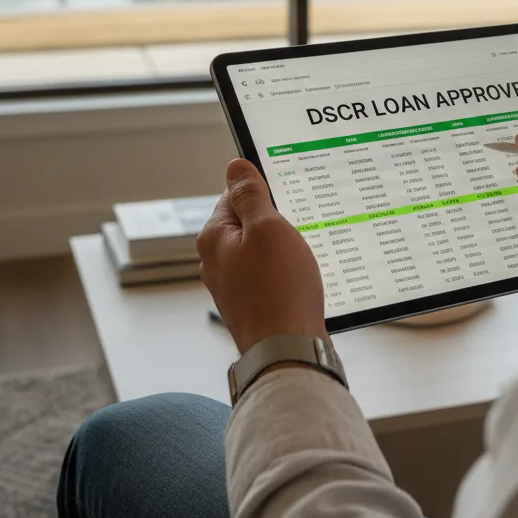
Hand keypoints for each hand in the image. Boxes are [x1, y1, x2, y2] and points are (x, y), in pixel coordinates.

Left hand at [197, 159, 325, 353]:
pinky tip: (302, 277)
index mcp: (214, 237)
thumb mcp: (268, 228)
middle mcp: (216, 261)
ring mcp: (232, 285)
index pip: (234, 194)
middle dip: (274, 220)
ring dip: (282, 247)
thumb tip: (234, 166)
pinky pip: (267, 274)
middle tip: (300, 224)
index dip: (264, 190)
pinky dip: (284, 271)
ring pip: (259, 250)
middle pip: (247, 222)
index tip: (288, 195)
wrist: (287, 352)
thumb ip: (250, 195)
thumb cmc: (279, 289)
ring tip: (303, 254)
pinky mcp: (251, 304)